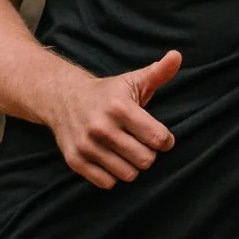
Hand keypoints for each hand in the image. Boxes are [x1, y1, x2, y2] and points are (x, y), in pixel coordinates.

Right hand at [52, 51, 180, 188]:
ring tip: (126, 152)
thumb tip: (177, 56)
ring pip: (128, 174)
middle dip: (149, 154)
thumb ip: (159, 72)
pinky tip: (111, 160)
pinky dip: (112, 175)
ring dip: (132, 166)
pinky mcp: (74, 160)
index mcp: (120, 107)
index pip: (159, 139)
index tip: (160, 136)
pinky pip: (107, 182)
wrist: (62, 98)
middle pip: (146, 160)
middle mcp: (101, 127)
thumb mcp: (133, 80)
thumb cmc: (108, 92)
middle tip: (141, 144)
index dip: (165, 141)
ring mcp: (86, 145)